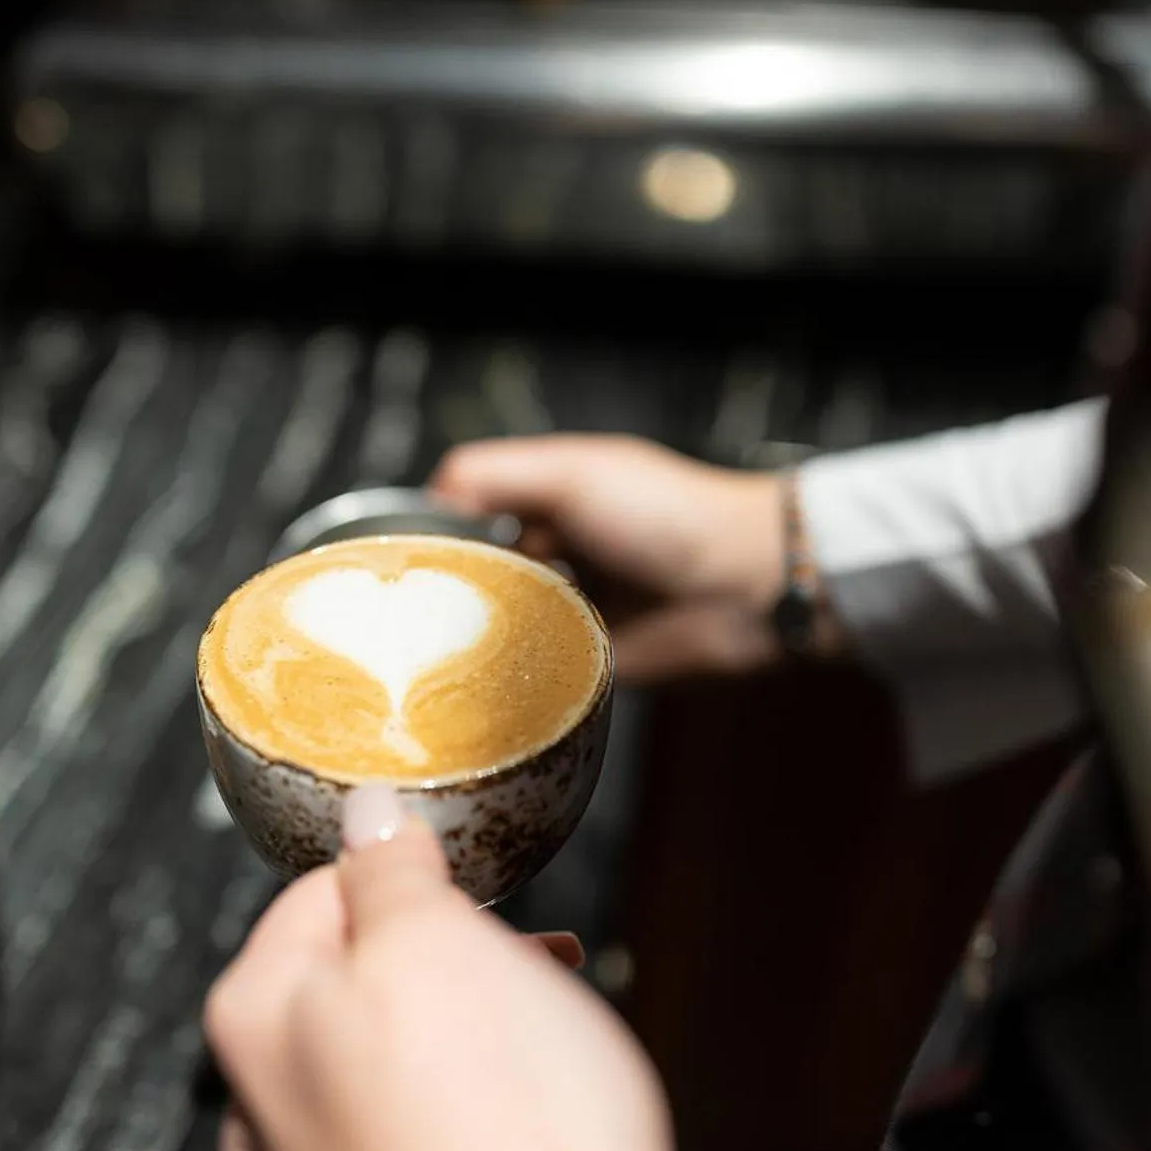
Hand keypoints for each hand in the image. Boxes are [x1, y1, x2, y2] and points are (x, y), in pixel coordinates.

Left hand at [205, 788, 703, 1150]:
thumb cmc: (505, 1139)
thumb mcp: (438, 945)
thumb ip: (387, 870)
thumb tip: (365, 810)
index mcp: (253, 1020)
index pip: (318, 892)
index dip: (410, 877)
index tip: (472, 884)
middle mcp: (266, 1111)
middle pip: (361, 979)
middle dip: (455, 956)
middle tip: (534, 957)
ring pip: (401, 1059)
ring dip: (478, 1028)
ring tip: (554, 1034)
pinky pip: (428, 1136)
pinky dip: (483, 1108)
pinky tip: (539, 1113)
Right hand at [431, 434, 832, 681]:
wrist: (748, 586)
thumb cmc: (670, 515)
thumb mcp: (574, 472)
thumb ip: (496, 474)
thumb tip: (431, 498)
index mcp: (551, 499)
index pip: (470, 512)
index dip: (437, 533)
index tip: (403, 561)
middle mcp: (557, 553)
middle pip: (478, 574)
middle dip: (450, 592)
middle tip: (413, 615)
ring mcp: (572, 610)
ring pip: (501, 627)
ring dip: (479, 636)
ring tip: (442, 650)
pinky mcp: (588, 662)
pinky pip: (536, 673)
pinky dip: (515, 675)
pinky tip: (489, 678)